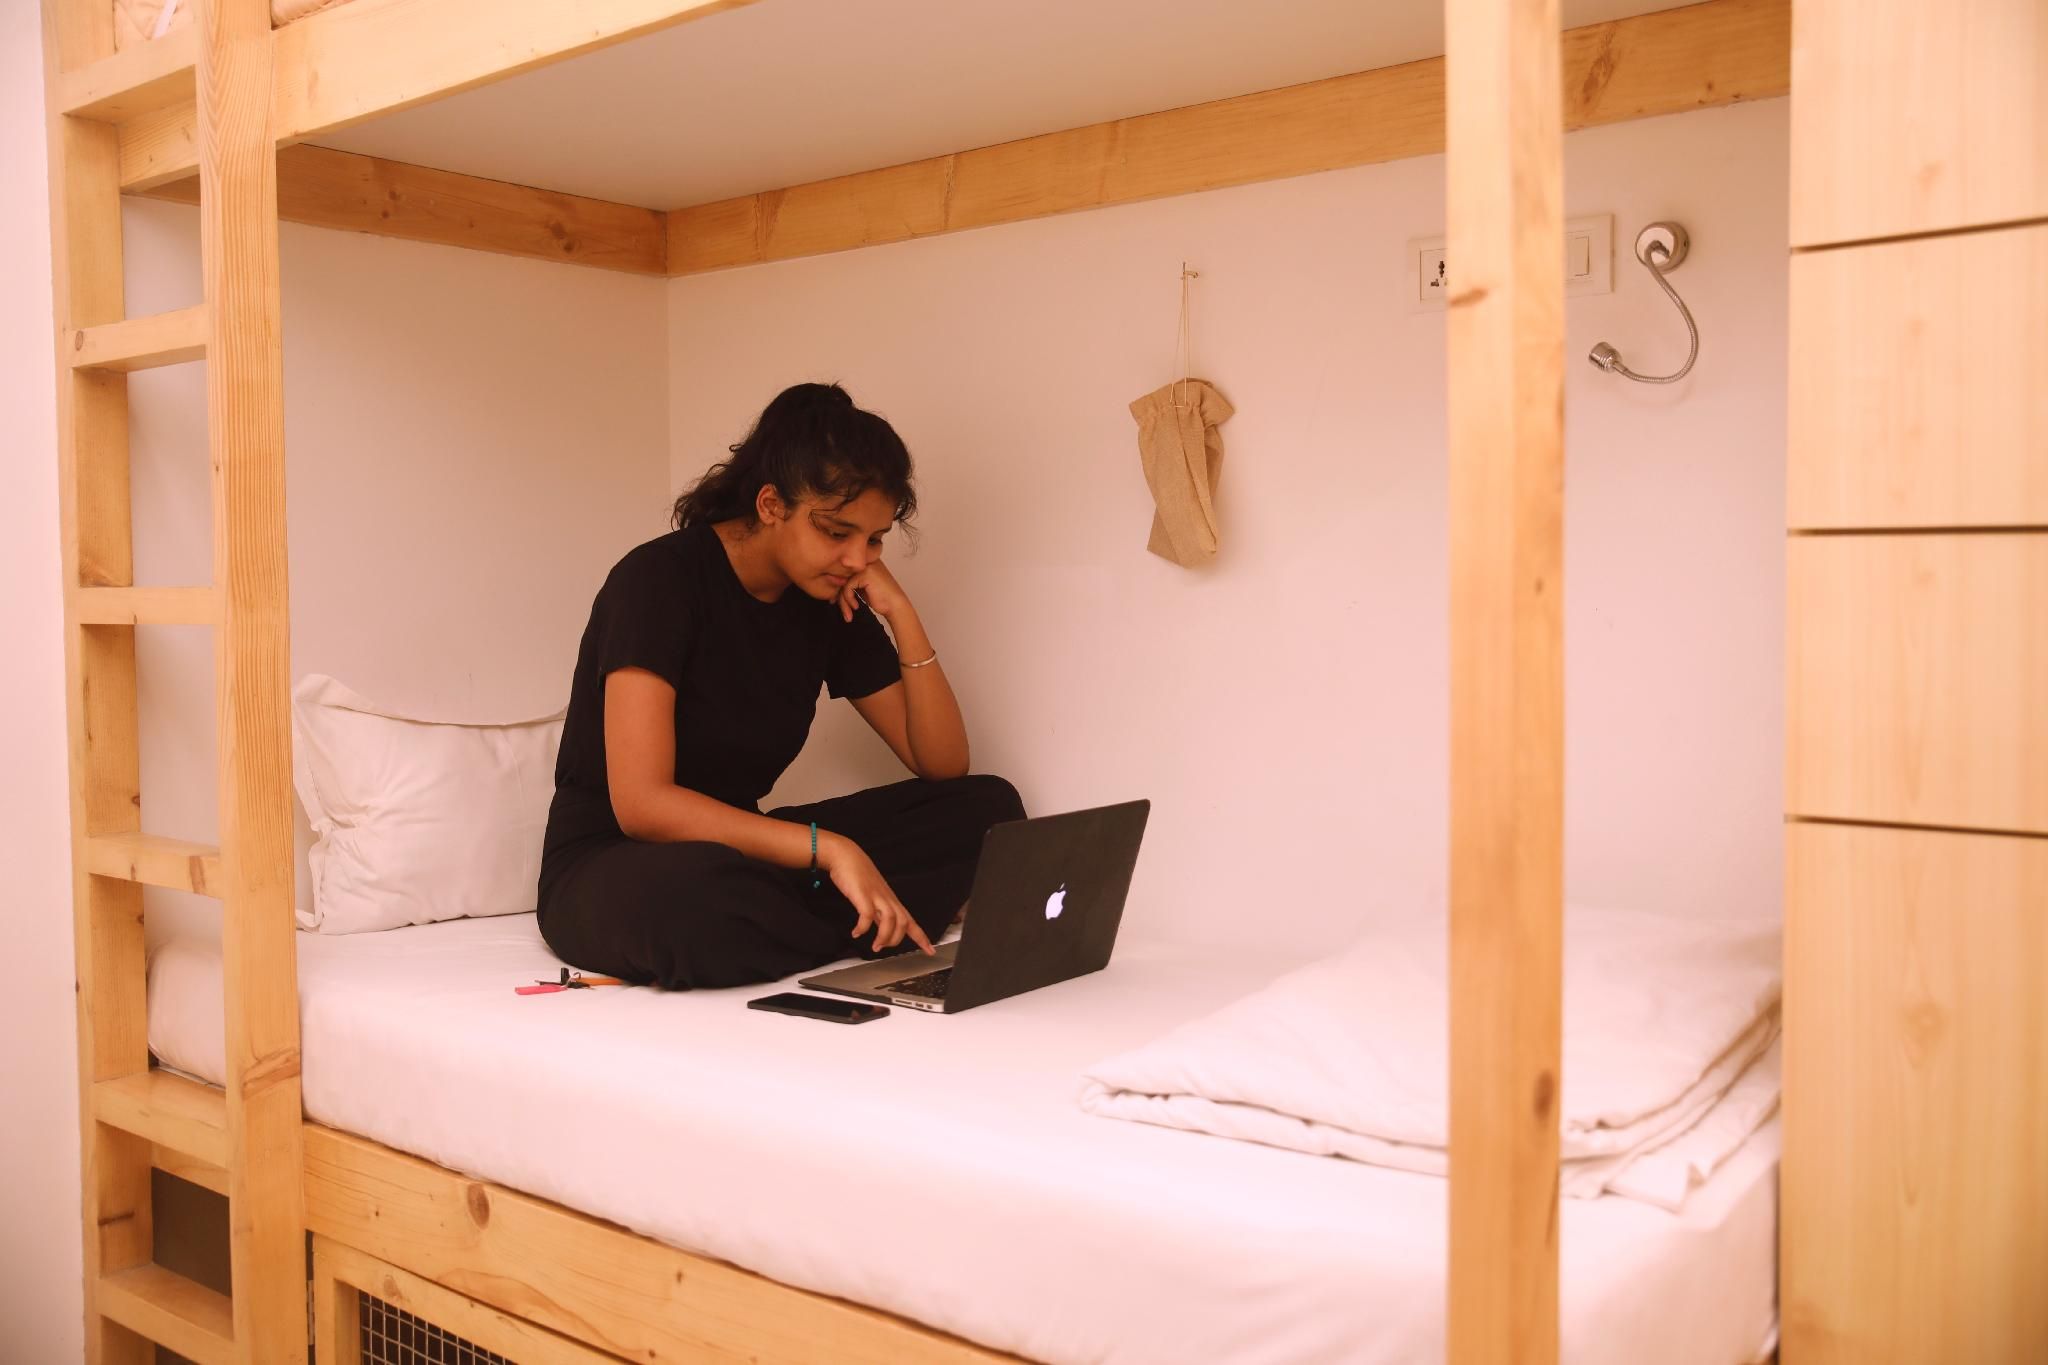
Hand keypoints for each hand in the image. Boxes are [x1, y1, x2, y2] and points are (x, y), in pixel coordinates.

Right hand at [818, 833, 934, 955]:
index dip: (922, 937)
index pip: (911, 922)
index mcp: (892, 901)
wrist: (847, 856)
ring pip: (890, 919)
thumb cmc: (860, 876)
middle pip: (903, 922)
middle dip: (896, 939)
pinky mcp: (862, 894)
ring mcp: (876, 896)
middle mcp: (887, 899)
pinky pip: (866, 914)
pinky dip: (863, 927)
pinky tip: (856, 932)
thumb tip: (883, 931)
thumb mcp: (874, 898)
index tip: (930, 950)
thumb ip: (879, 914)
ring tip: (875, 946)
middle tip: (884, 948)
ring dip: (884, 936)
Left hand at [837, 557, 912, 624]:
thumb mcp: (862, 587)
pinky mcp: (865, 574)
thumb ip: (850, 581)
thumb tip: (830, 583)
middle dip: (838, 594)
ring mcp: (866, 566)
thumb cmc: (881, 598)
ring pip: (843, 582)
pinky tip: (856, 606)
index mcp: (865, 561)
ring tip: (847, 612)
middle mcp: (866, 561)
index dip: (838, 586)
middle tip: (836, 605)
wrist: (895, 606)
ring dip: (843, 600)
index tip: (836, 600)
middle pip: (842, 576)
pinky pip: (847, 587)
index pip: (844, 571)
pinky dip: (848, 599)